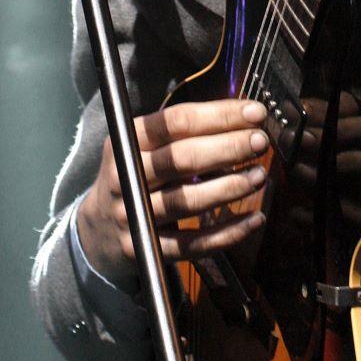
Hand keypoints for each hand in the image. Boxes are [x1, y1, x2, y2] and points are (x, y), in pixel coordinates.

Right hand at [76, 98, 268, 275]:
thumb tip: (246, 120)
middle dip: (227, 148)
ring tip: (258, 176)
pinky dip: (227, 233)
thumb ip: (187, 132)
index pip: (176, 121)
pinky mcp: (147, 248)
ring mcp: (135, 214)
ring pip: (187, 201)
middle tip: (260, 141)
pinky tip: (253, 220)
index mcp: (129, 139)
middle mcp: (127, 175)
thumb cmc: (137, 173)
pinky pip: (192, 244)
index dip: (218, 115)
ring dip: (228, 188)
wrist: (99, 226)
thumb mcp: (146, 144)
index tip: (254, 112)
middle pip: (180, 160)